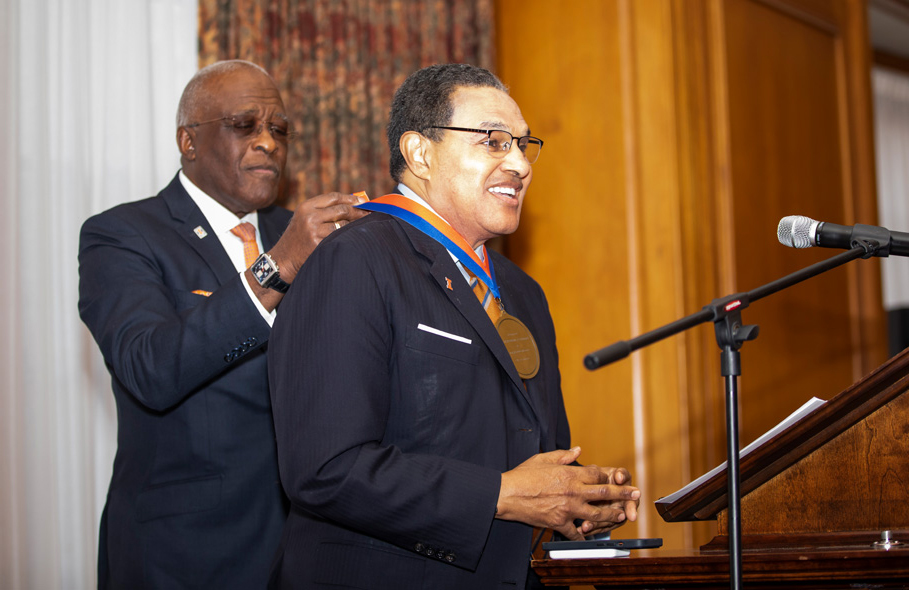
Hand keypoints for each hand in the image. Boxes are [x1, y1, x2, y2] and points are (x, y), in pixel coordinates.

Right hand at [267, 191, 368, 282]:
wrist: (283, 260)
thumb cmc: (298, 239)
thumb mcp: (304, 219)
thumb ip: (323, 210)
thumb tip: (353, 203)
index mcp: (306, 206)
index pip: (333, 197)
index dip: (351, 199)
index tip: (364, 202)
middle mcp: (310, 216)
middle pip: (342, 209)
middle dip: (358, 212)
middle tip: (369, 215)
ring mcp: (314, 230)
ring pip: (344, 225)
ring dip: (355, 227)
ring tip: (362, 229)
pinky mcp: (318, 244)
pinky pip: (340, 238)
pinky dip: (348, 238)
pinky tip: (353, 240)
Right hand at [495, 447, 639, 540]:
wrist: (507, 494)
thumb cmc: (522, 476)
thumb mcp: (543, 459)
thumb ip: (563, 455)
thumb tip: (578, 450)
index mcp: (570, 474)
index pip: (597, 473)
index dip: (609, 475)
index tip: (617, 476)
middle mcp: (573, 491)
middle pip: (604, 491)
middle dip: (623, 492)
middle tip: (636, 494)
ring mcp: (568, 508)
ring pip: (597, 513)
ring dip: (612, 514)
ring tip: (621, 515)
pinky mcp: (559, 523)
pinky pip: (576, 532)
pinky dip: (583, 535)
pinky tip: (589, 535)